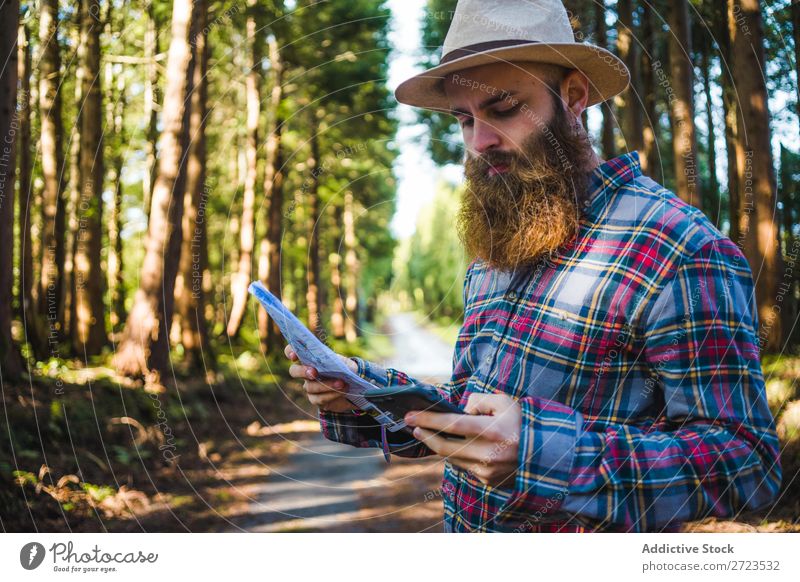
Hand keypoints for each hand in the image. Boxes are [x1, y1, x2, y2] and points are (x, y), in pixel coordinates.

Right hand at [284, 344, 360, 413]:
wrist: (353, 385)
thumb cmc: (345, 369)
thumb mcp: (343, 361)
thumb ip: (336, 361)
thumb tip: (332, 363)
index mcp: (310, 358)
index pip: (293, 351)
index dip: (290, 352)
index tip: (294, 356)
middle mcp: (306, 372)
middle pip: (294, 371)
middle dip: (302, 371)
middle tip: (314, 372)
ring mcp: (309, 386)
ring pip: (310, 387)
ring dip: (326, 385)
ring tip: (342, 383)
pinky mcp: (315, 399)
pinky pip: (319, 399)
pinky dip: (331, 394)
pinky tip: (342, 391)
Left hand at [404, 392, 521, 487]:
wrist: (548, 453)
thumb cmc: (524, 422)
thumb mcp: (504, 402)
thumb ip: (478, 401)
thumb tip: (461, 410)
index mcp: (492, 431)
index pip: (451, 424)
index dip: (428, 419)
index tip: (409, 416)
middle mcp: (488, 454)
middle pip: (445, 446)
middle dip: (426, 435)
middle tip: (414, 426)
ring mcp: (487, 471)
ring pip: (453, 458)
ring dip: (440, 446)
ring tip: (433, 434)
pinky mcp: (489, 482)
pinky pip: (465, 467)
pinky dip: (459, 456)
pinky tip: (460, 446)